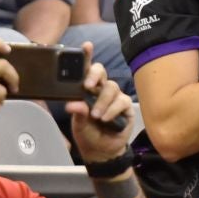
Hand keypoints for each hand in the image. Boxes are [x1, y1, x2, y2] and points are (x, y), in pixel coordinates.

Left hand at [67, 43, 134, 163]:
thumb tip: (73, 104)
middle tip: (87, 86)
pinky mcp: (125, 107)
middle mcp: (101, 90)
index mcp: (87, 90)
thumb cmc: (88, 134)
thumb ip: (77, 114)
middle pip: (101, 72)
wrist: (102, 151)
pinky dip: (112, 110)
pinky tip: (106, 119)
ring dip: (102, 102)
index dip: (86, 56)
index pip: (86, 70)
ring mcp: (114, 97)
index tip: (86, 46)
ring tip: (96, 116)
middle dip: (95, 75)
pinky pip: (121, 101)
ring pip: (111, 88)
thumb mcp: (78, 125)